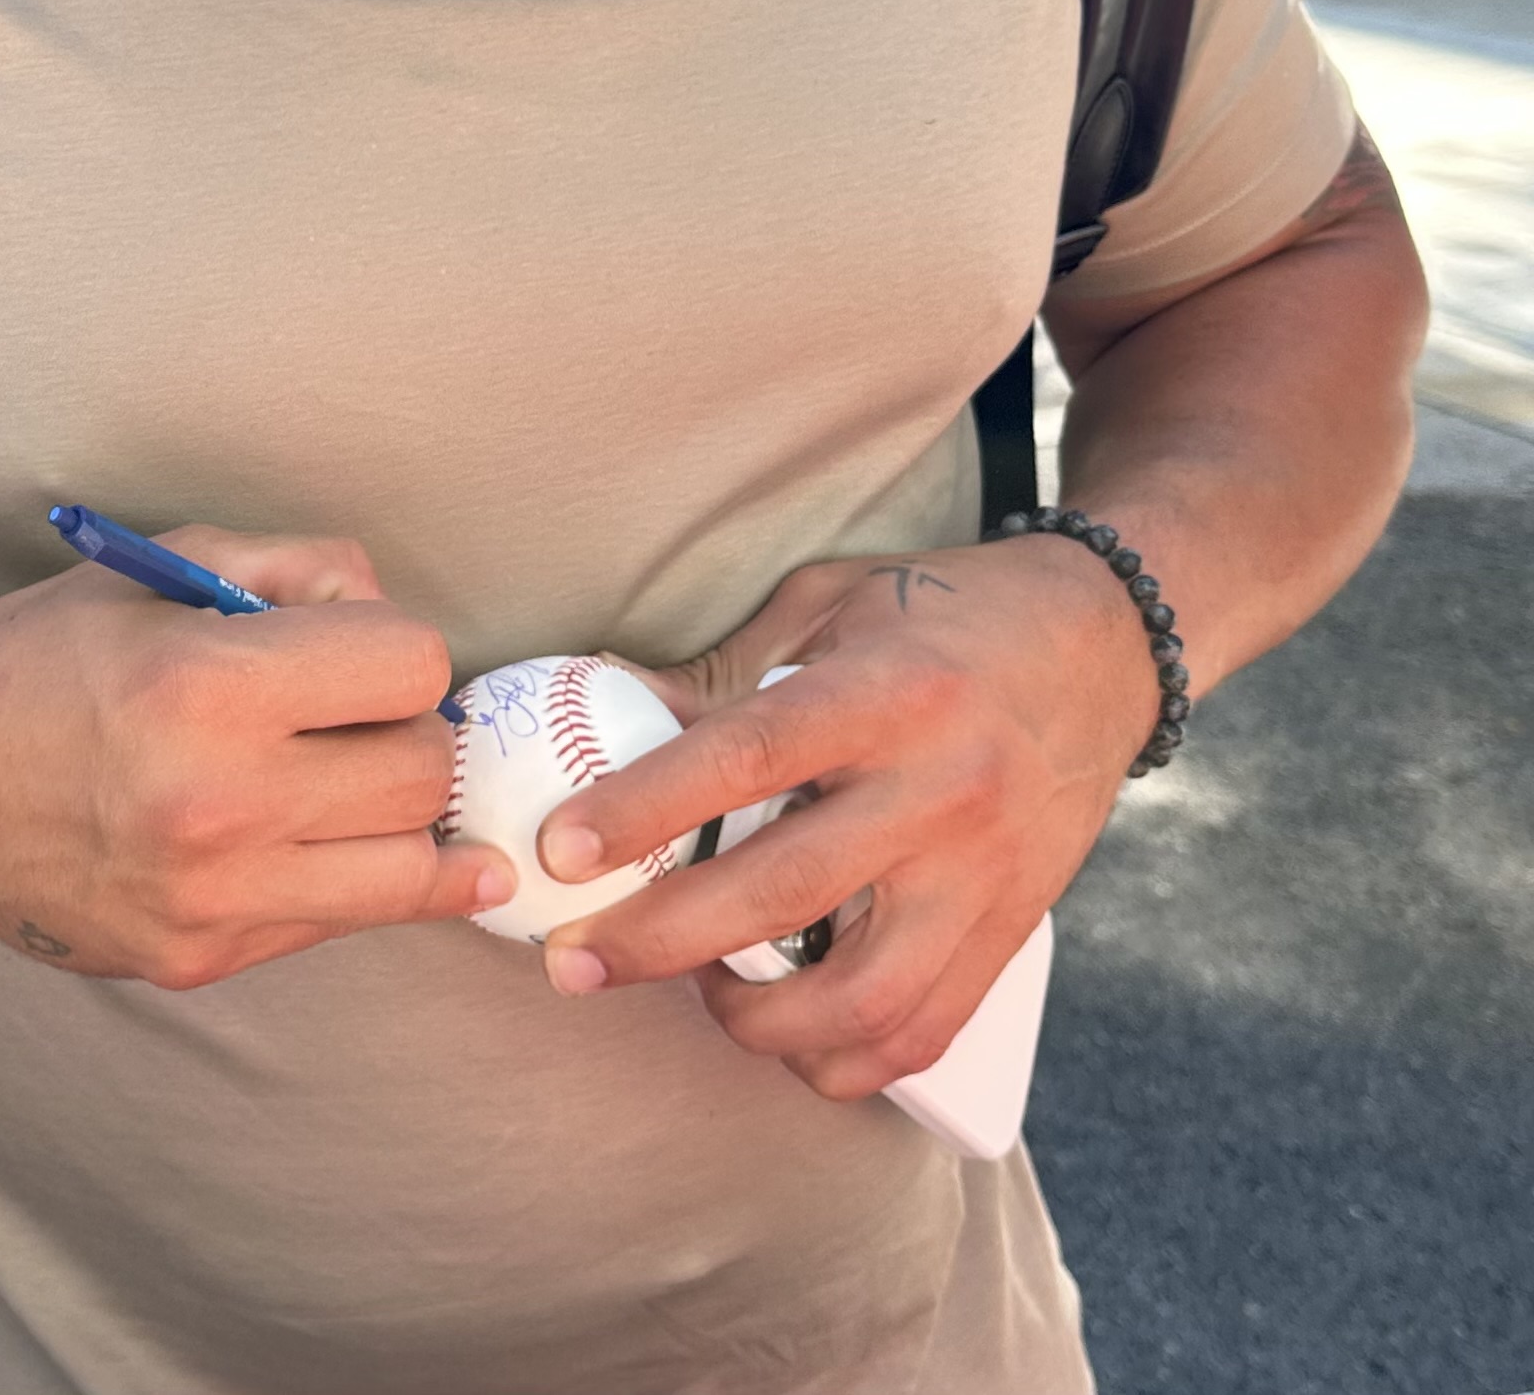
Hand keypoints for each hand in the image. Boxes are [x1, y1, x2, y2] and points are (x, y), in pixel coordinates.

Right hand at [0, 530, 509, 985]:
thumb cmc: (44, 657)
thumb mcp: (167, 565)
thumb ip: (303, 568)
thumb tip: (398, 627)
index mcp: (207, 687)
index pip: (412, 667)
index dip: (393, 645)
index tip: (355, 650)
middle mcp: (216, 803)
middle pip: (424, 769)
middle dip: (406, 728)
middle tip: (354, 715)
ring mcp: (210, 899)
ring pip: (407, 867)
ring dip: (398, 815)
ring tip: (362, 782)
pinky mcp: (197, 959)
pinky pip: (338, 920)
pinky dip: (349, 876)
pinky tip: (333, 840)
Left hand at [532, 538, 1155, 1097]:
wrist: (1102, 648)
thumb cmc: (943, 617)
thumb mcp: (831, 604)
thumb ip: (726, 670)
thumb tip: (605, 708)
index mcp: (887, 692)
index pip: (747, 755)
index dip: (643, 806)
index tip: (560, 849)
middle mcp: (940, 788)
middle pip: (782, 892)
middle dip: (658, 941)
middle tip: (573, 961)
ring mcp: (982, 874)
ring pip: (856, 998)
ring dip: (752, 1021)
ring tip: (694, 990)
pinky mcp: (1009, 932)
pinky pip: (920, 1036)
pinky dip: (838, 1058)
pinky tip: (783, 1029)